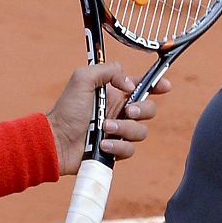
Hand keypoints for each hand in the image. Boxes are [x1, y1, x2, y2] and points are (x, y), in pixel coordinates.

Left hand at [46, 62, 171, 174]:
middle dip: (143, 110)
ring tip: (105, 129)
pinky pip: (130, 150)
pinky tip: (102, 145)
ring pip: (141, 132)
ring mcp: (119, 133)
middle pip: (149, 110)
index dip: (157, 85)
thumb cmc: (66, 110)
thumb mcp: (83, 79)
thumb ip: (108, 71)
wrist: (56, 140)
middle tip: (128, 111)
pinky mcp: (116, 151)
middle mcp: (120, 112)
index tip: (165, 86)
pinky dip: (117, 147)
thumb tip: (130, 84)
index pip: (142, 87)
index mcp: (115, 94)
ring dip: (124, 129)